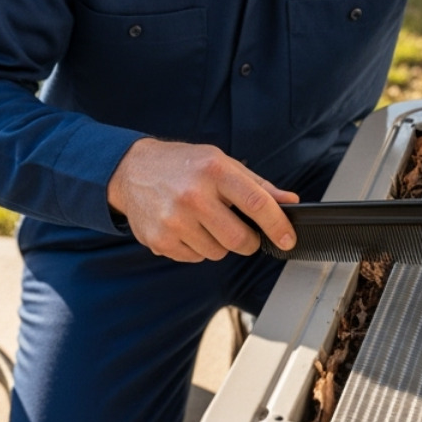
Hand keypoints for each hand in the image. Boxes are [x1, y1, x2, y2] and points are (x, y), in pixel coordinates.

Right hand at [106, 138, 299, 261]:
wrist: (132, 170)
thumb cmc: (183, 165)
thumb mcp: (222, 163)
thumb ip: (257, 185)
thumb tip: (289, 202)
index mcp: (214, 171)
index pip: (256, 203)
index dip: (277, 225)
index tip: (288, 239)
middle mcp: (193, 195)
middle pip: (239, 239)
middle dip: (248, 241)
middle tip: (241, 229)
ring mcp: (173, 220)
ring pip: (218, 252)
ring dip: (219, 243)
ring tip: (204, 221)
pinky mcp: (159, 239)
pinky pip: (195, 258)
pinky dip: (197, 248)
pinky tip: (186, 227)